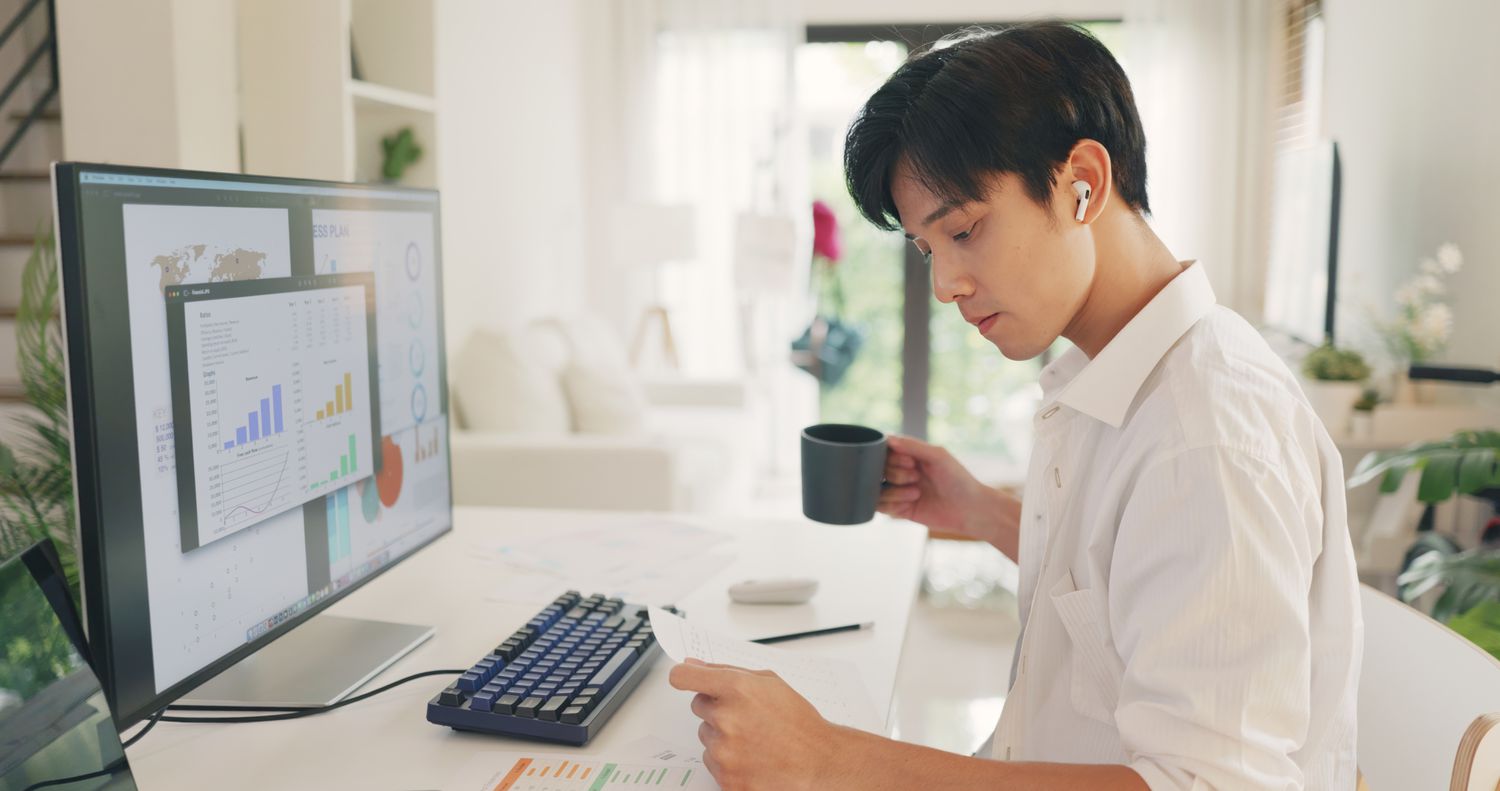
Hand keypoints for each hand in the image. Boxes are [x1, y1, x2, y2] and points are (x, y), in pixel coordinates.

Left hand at [668, 658, 846, 790]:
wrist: (818, 763)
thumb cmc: (799, 723)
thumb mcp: (769, 683)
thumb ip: (727, 670)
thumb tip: (694, 665)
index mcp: (736, 689)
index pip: (684, 677)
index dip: (683, 676)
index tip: (685, 678)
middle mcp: (726, 718)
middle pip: (698, 706)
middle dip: (717, 708)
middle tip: (746, 715)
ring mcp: (724, 751)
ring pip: (706, 736)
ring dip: (723, 736)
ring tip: (754, 739)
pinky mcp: (726, 778)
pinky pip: (712, 762)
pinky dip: (728, 760)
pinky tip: (752, 757)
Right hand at [879, 435, 997, 539]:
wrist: (969, 510)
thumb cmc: (958, 479)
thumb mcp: (938, 456)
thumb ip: (912, 446)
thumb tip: (887, 438)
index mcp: (910, 456)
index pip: (884, 450)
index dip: (892, 457)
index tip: (911, 462)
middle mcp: (902, 472)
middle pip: (878, 470)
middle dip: (897, 474)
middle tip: (917, 478)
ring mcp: (899, 491)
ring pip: (876, 489)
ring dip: (895, 492)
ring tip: (916, 494)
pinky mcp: (900, 510)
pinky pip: (880, 507)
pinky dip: (892, 505)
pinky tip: (910, 505)